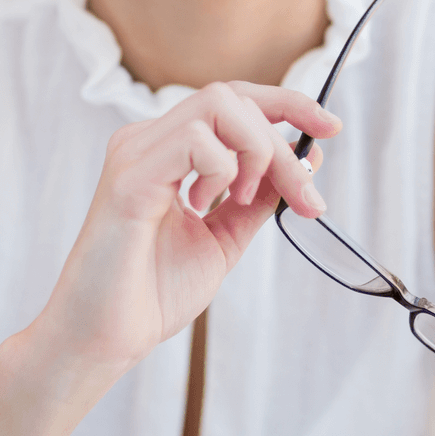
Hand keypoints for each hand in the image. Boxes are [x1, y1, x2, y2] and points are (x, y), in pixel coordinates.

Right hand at [34, 81, 339, 372]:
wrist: (105, 337)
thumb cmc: (152, 290)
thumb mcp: (223, 236)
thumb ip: (257, 196)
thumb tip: (306, 160)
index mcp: (166, 148)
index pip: (231, 99)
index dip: (284, 102)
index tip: (329, 126)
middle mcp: (147, 138)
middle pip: (233, 98)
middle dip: (282, 143)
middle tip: (304, 196)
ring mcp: (135, 151)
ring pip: (217, 104)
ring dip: (255, 152)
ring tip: (239, 200)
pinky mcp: (130, 176)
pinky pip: (195, 140)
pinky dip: (221, 169)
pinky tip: (204, 205)